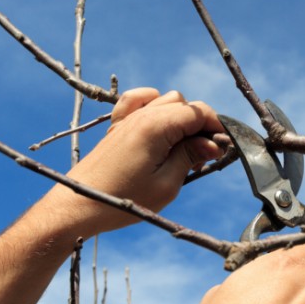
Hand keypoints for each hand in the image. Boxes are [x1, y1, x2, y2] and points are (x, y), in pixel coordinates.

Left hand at [51, 87, 224, 234]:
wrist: (81, 205)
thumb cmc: (124, 200)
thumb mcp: (167, 185)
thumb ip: (191, 157)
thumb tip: (213, 143)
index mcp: (156, 127)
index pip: (198, 112)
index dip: (216, 127)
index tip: (223, 148)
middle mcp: (142, 115)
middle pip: (184, 104)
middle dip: (200, 125)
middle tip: (203, 156)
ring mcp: (127, 118)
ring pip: (166, 100)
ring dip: (180, 118)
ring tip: (183, 148)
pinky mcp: (118, 126)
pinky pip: (139, 99)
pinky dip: (153, 104)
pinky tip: (160, 123)